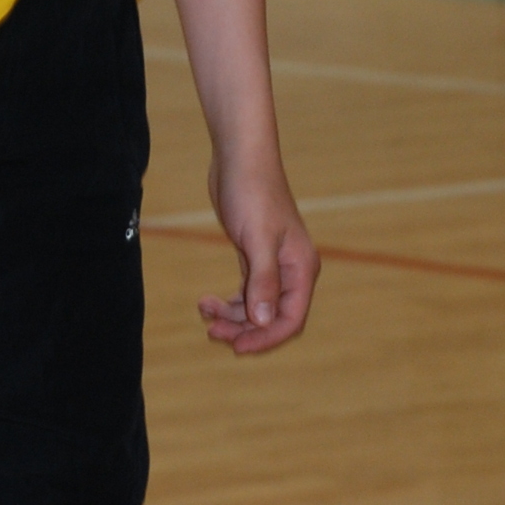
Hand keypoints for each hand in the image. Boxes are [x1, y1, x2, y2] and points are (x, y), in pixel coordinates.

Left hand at [197, 152, 317, 355]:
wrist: (239, 158)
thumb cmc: (252, 192)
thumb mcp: (257, 239)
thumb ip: (263, 281)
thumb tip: (265, 321)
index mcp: (301, 268)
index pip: (291, 319)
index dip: (266, 337)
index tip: (237, 346)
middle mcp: (291, 270)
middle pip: (272, 318)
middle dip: (244, 329)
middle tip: (212, 332)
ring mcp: (272, 264)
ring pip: (256, 307)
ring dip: (232, 316)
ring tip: (204, 311)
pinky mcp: (253, 256)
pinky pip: (245, 292)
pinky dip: (228, 301)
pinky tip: (206, 302)